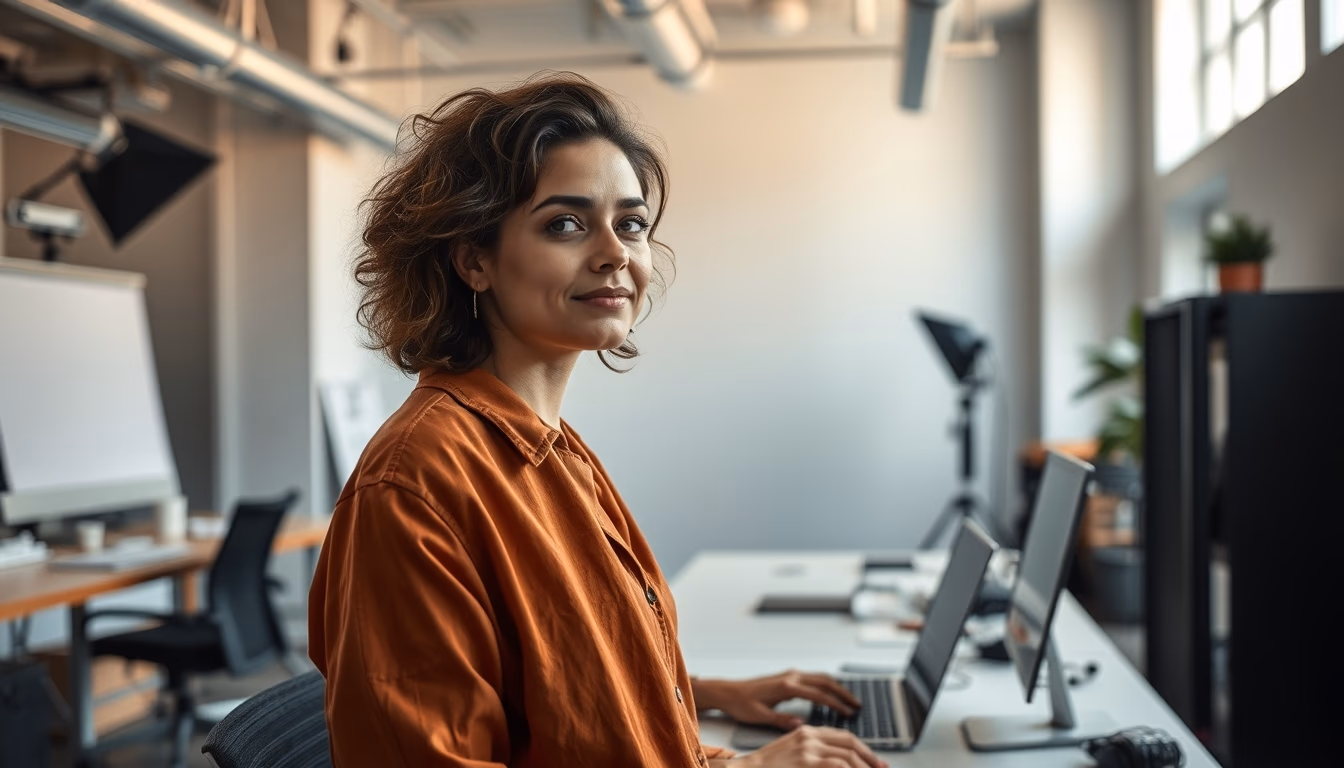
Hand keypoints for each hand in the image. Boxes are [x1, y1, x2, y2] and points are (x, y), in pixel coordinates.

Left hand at [694, 670, 861, 729]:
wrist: (728, 692)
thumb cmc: (742, 705)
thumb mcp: (760, 717)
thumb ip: (782, 720)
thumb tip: (803, 725)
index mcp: (786, 686)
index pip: (819, 695)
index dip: (836, 705)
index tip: (849, 713)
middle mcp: (791, 676)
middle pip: (825, 681)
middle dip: (843, 693)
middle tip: (857, 705)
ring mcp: (790, 674)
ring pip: (820, 677)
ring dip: (836, 687)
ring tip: (849, 700)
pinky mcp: (788, 677)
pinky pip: (813, 678)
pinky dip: (826, 685)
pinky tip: (830, 694)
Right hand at [735, 725, 888, 767]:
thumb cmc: (767, 766)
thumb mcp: (792, 751)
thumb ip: (813, 751)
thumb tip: (837, 761)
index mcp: (807, 731)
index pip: (843, 736)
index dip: (862, 748)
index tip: (875, 760)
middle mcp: (809, 736)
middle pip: (850, 743)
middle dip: (870, 757)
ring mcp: (808, 749)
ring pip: (847, 756)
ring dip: (864, 767)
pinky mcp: (806, 761)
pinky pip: (838, 765)